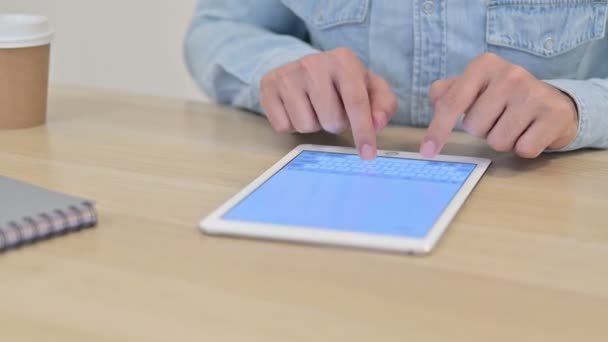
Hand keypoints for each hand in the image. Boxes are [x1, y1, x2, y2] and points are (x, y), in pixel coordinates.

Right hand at [260, 48, 397, 159]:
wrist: (304, 68)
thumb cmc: (343, 83)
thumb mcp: (370, 88)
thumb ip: (383, 105)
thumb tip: (376, 123)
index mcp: (343, 60)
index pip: (356, 101)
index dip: (363, 131)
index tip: (368, 154)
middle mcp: (313, 63)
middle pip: (331, 120)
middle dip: (336, 124)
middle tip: (334, 111)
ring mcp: (288, 74)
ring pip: (306, 125)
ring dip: (314, 125)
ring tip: (315, 108)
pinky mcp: (268, 86)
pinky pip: (283, 126)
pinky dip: (293, 124)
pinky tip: (297, 108)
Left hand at [421, 53, 578, 158]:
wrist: (553, 103)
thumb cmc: (504, 98)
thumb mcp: (474, 88)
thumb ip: (449, 92)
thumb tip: (436, 95)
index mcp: (484, 65)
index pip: (452, 103)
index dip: (437, 130)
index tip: (427, 152)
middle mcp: (511, 74)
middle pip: (474, 127)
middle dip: (482, 130)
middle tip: (498, 118)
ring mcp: (534, 93)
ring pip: (497, 141)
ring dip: (503, 141)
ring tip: (515, 125)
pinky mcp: (554, 114)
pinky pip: (524, 149)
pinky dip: (524, 148)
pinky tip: (531, 132)